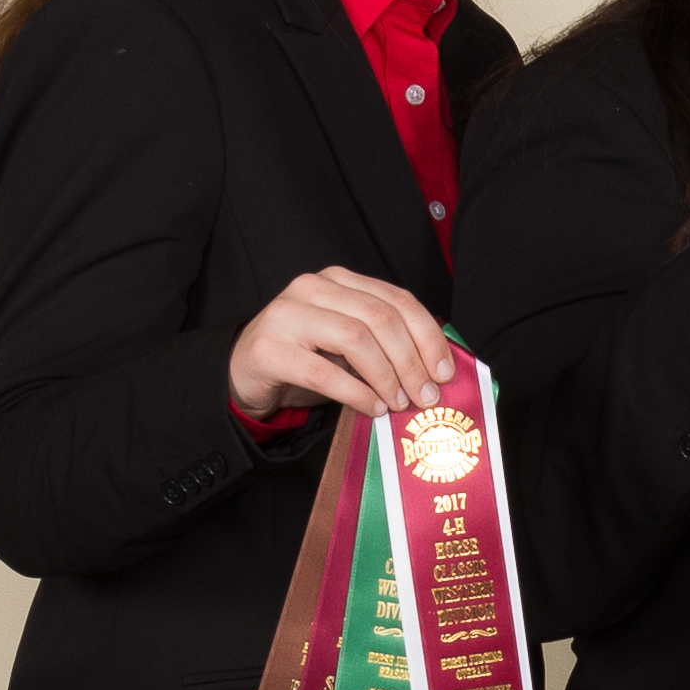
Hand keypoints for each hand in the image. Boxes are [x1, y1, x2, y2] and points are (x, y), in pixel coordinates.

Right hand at [228, 266, 454, 420]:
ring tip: (398, 403)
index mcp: (340, 281)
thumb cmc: (305, 358)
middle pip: (380, 318)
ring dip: (387, 376)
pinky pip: (324, 373)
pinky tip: (372, 408)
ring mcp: (287, 315)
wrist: (244, 372)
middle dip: (411, 361)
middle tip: (426, 395)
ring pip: (356, 339)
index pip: (397, 300)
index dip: (428, 337)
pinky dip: (357, 393)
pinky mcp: (269, 349)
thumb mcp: (349, 344)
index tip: (445, 372)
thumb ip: (385, 342)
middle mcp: (313, 288)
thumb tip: (438, 368)